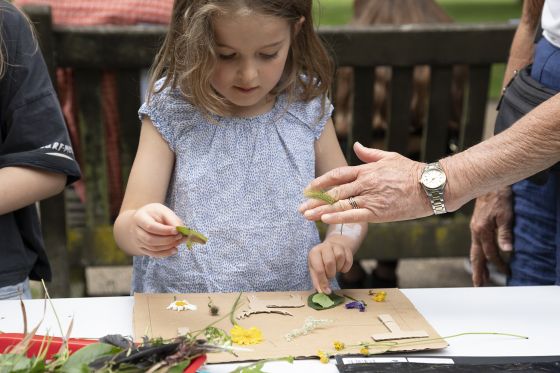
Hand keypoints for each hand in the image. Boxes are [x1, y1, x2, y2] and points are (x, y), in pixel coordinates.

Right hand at [130, 203, 185, 257]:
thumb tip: (182, 230)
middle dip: (168, 240)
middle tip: (180, 236)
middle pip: (150, 240)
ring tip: (180, 241)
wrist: (141, 221)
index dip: (165, 230)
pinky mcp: (142, 249)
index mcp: (139, 218)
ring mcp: (138, 241)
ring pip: (153, 248)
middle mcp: (135, 231)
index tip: (177, 230)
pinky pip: (153, 254)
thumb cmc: (154, 214)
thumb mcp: (163, 211)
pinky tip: (175, 249)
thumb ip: (173, 219)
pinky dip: (165, 253)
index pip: (151, 227)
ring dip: (168, 246)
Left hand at [299, 142, 429, 223]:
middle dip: (315, 199)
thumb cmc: (411, 171)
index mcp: (366, 170)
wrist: (430, 186)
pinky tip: (325, 219)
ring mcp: (371, 197)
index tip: (308, 188)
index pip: (337, 175)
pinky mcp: (379, 212)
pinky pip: (354, 214)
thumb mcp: (389, 157)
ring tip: (306, 216)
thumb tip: (356, 144)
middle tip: (300, 207)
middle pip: (334, 191)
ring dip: (320, 210)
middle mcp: (365, 183)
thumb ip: (369, 153)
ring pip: (340, 203)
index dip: (320, 181)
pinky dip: (338, 216)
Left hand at [308, 238, 353, 293]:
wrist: (331, 249)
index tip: (326, 290)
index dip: (323, 281)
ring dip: (338, 268)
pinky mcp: (346, 248)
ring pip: (340, 258)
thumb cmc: (321, 261)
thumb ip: (317, 281)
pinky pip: (349, 260)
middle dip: (331, 273)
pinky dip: (346, 267)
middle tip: (330, 275)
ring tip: (335, 269)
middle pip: (330, 262)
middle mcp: (325, 247)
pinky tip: (341, 267)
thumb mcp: (315, 269)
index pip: (319, 268)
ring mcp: (336, 246)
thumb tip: (323, 292)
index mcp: (314, 252)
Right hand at [469, 188, 512, 285]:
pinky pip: (476, 244)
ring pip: (474, 251)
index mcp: (482, 230)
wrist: (487, 184)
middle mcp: (475, 231)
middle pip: (476, 256)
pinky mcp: (476, 226)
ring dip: (477, 265)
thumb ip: (505, 233)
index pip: (490, 253)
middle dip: (478, 271)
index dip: (498, 264)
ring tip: (480, 277)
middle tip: (478, 285)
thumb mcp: (505, 215)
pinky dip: (477, 254)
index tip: (506, 272)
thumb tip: (506, 250)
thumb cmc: (499, 198)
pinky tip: (480, 257)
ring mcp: (474, 229)